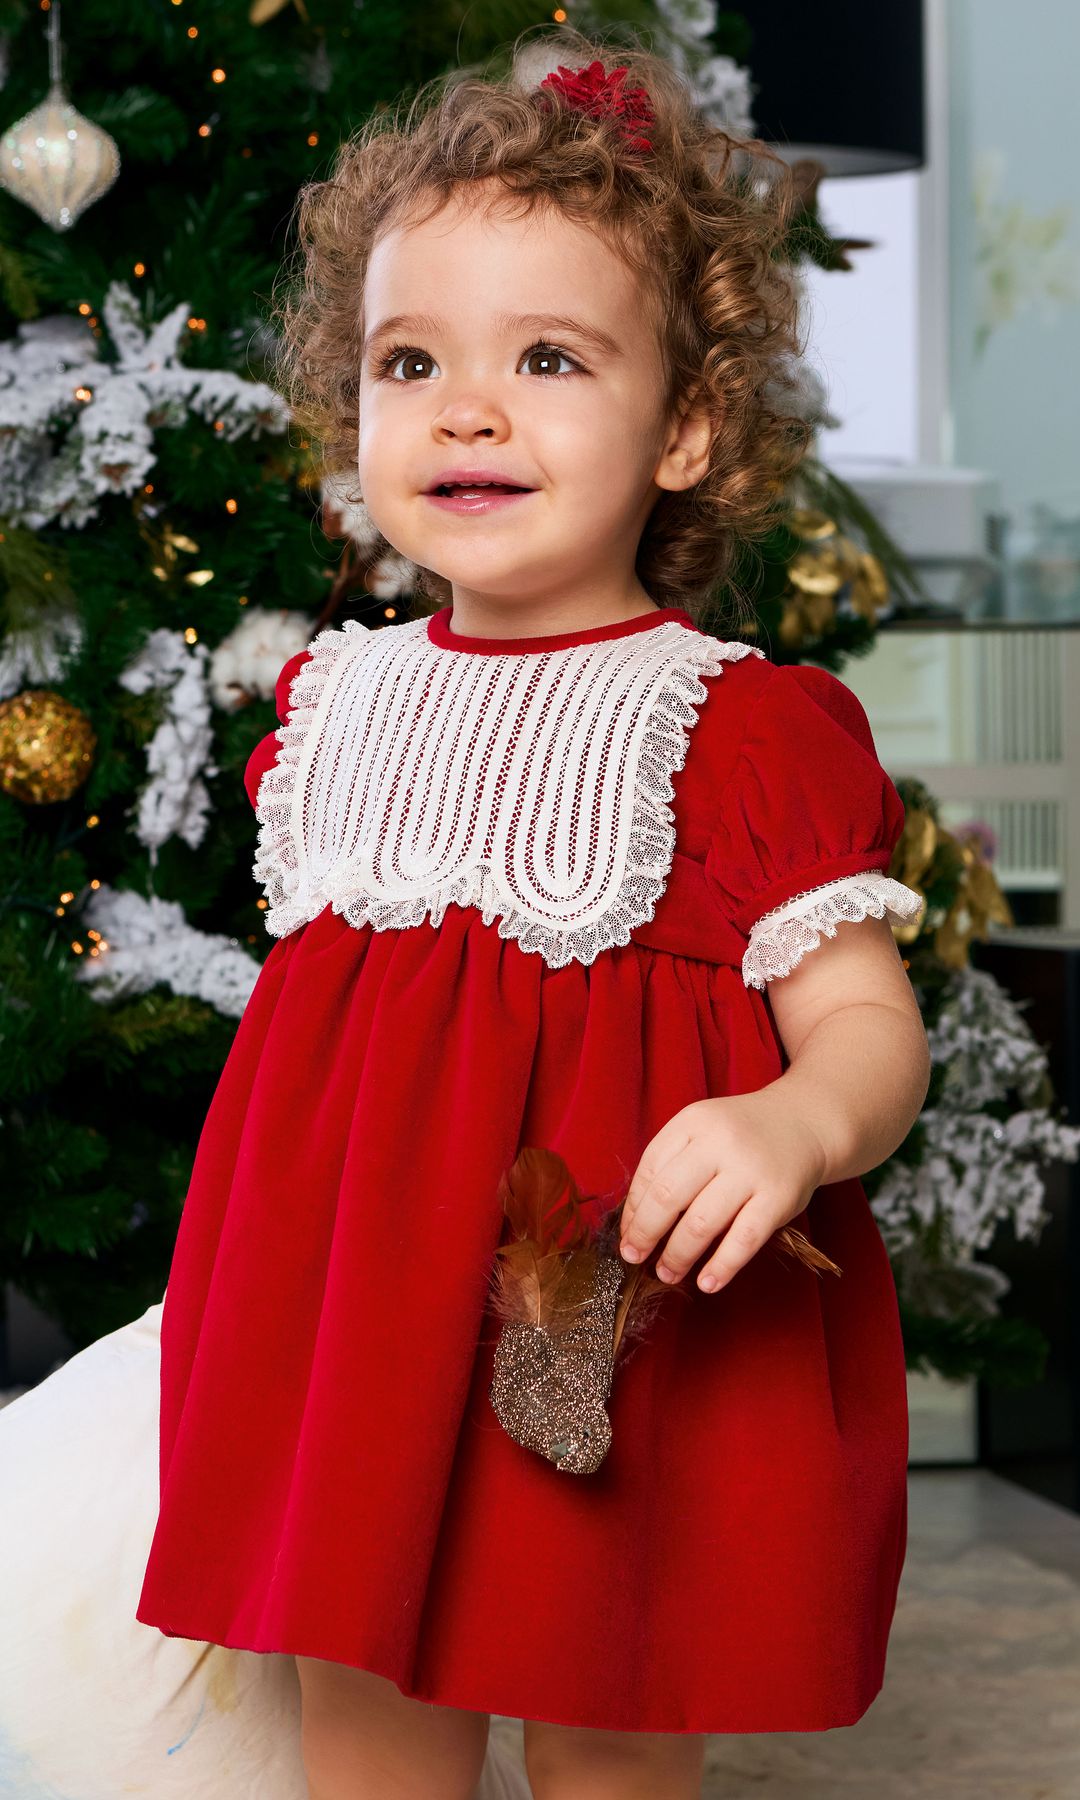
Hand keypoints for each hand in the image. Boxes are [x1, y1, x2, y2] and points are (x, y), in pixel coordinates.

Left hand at [618, 1090, 828, 1292]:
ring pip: (701, 1223)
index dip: (633, 1208)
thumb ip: (672, 1164)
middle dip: (646, 1234)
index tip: (628, 1234)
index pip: (649, 1170)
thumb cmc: (741, 1136)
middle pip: (668, 1197)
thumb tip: (636, 1222)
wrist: (803, 1124)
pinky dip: (722, 1266)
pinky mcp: (778, 1198)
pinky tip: (707, 1283)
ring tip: (667, 1274)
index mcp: (693, 1122)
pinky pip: (743, 1240)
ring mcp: (751, 1170)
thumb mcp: (703, 1131)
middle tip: (635, 1257)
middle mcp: (720, 1142)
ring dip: (678, 1255)